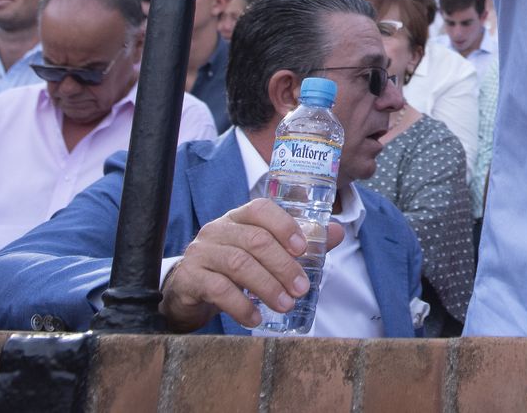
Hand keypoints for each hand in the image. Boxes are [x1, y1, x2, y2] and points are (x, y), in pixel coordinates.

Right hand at [160, 199, 344, 332]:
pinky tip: (256, 317)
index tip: (303, 249)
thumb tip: (338, 232)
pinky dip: (241, 305)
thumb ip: (299, 243)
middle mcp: (218, 229)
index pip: (261, 209)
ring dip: (267, 286)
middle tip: (302, 288)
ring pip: (238, 264)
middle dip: (283, 265)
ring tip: (286, 305)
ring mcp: (201, 252)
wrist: (189, 289)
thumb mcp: (262, 252)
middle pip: (255, 240)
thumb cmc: (233, 267)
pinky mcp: (190, 277)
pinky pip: (218, 289)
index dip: (284, 226)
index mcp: (239, 217)